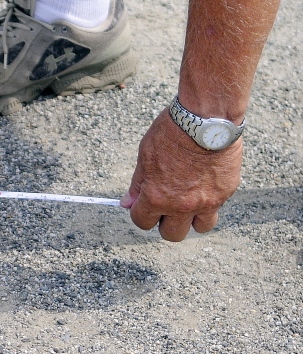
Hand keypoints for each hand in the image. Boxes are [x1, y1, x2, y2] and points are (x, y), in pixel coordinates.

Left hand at [121, 109, 241, 240]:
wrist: (207, 119)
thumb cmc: (172, 133)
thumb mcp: (145, 156)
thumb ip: (138, 184)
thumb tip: (127, 203)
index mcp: (157, 197)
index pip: (143, 222)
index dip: (141, 214)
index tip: (143, 206)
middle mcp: (182, 205)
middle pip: (171, 234)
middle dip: (165, 223)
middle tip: (165, 207)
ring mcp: (207, 201)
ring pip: (199, 228)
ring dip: (192, 219)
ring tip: (188, 201)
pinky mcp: (226, 193)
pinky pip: (216, 208)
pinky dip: (209, 203)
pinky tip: (204, 184)